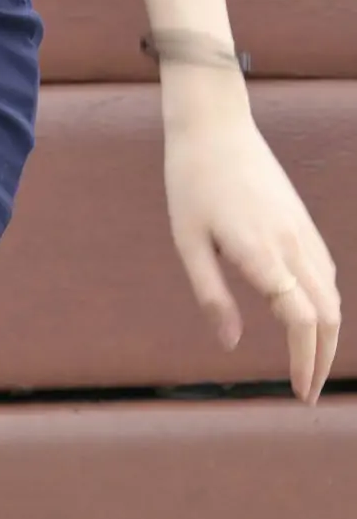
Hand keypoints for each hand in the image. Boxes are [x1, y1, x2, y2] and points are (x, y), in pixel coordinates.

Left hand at [163, 98, 340, 401]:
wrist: (215, 125)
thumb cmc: (191, 183)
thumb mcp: (187, 242)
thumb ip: (210, 294)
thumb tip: (230, 344)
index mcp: (262, 253)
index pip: (301, 321)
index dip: (305, 361)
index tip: (298, 391)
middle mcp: (293, 245)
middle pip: (327, 316)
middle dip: (324, 359)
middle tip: (308, 393)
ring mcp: (303, 232)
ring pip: (332, 296)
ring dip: (328, 335)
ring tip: (311, 365)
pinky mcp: (302, 222)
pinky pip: (326, 273)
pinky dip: (325, 305)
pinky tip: (310, 321)